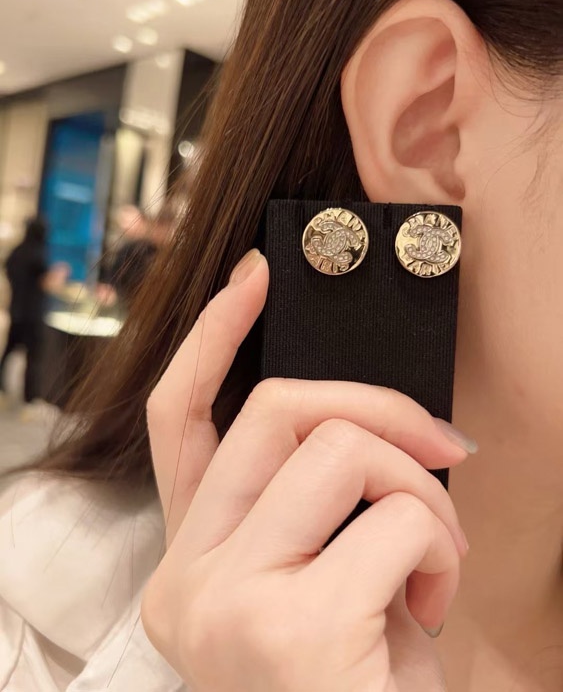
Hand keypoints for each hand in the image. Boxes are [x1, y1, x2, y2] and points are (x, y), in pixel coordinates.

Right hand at [142, 249, 469, 691]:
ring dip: (419, 491)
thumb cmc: (355, 682)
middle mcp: (187, 580)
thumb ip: (311, 501)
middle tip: (440, 449)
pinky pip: (393, 521)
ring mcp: (228, 603)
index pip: (178, 420)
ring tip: (432, 558)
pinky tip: (426, 609)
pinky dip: (438, 549)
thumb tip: (362, 417)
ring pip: (341, 449)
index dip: (214, 337)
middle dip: (379, 406)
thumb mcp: (318, 577)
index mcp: (190, 561)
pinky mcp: (291, 628)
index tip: (259, 278)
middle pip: (279, 411)